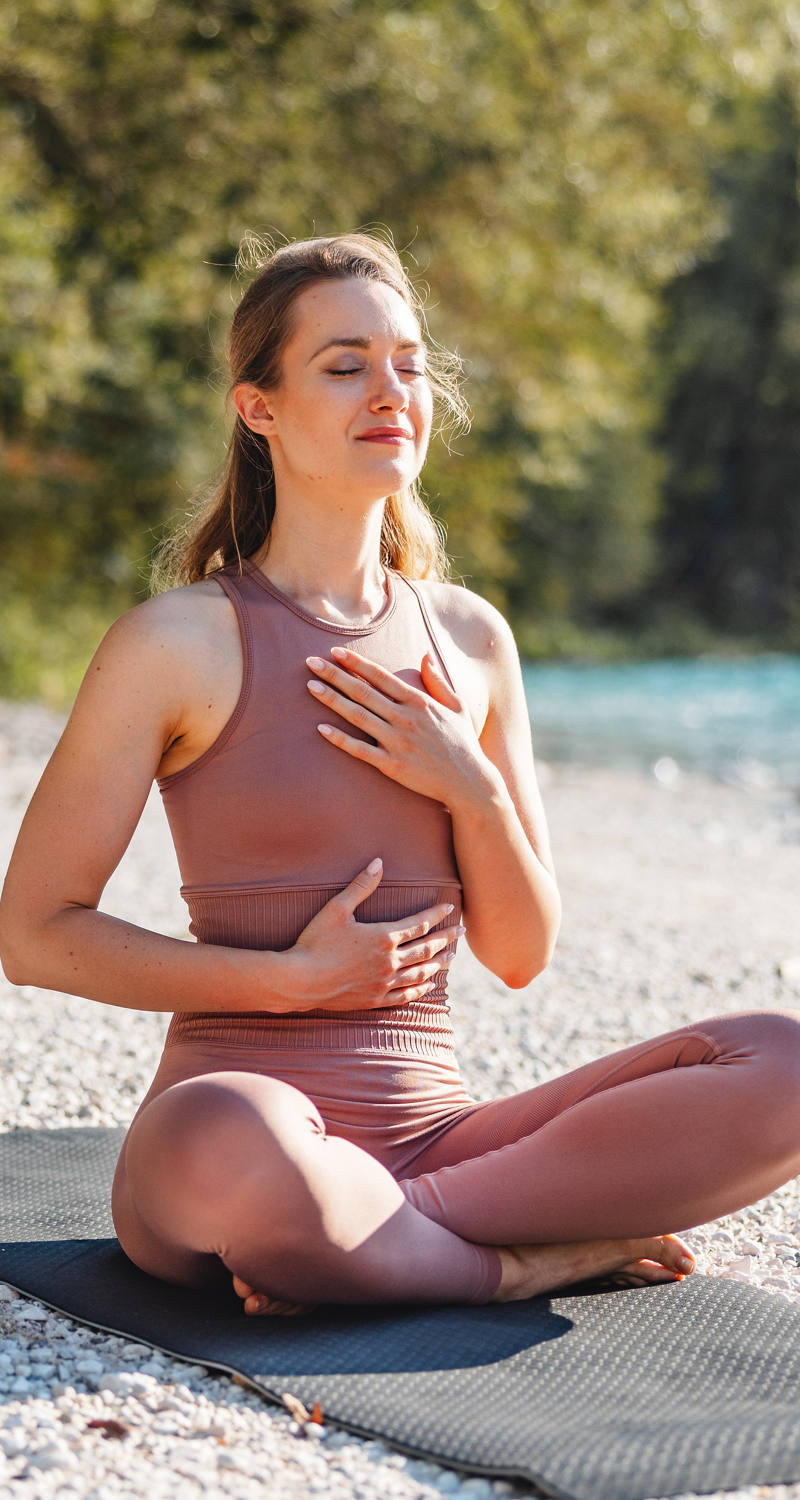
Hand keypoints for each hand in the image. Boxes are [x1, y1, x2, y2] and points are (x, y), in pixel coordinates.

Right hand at [284, 857, 463, 1012]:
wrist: (300, 980)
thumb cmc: (315, 942)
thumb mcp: (336, 908)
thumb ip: (361, 886)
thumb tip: (378, 862)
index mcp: (383, 937)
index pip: (419, 923)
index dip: (436, 914)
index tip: (449, 907)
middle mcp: (389, 961)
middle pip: (427, 948)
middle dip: (447, 938)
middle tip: (462, 931)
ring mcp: (383, 983)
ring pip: (420, 973)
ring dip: (439, 963)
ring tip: (451, 957)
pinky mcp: (374, 1000)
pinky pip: (405, 996)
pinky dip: (420, 989)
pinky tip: (428, 985)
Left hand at [306, 646, 487, 807]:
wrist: (469, 781)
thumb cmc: (462, 743)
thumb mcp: (457, 706)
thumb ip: (438, 680)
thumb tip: (425, 655)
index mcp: (419, 701)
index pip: (381, 676)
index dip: (356, 663)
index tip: (335, 652)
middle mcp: (405, 718)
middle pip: (363, 691)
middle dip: (335, 675)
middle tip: (310, 662)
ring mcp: (397, 742)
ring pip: (357, 716)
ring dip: (331, 700)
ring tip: (310, 686)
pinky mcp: (392, 765)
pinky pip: (360, 750)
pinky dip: (340, 739)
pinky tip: (321, 729)